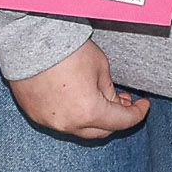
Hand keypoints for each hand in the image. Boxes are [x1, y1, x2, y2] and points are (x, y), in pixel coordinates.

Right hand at [10, 39, 149, 139]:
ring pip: (78, 128)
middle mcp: (69, 124)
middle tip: (121, 102)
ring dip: (91, 117)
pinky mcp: (35, 114)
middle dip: (114, 118)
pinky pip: (59, 121)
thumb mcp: (100, 66)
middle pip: (100, 131)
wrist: (28, 39)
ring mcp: (49, 122)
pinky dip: (71, 113)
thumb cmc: (65, 48)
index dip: (137, 113)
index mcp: (89, 112)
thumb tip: (112, 101)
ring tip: (97, 97)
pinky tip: (74, 97)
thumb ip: (109, 89)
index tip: (143, 105)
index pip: (121, 121)